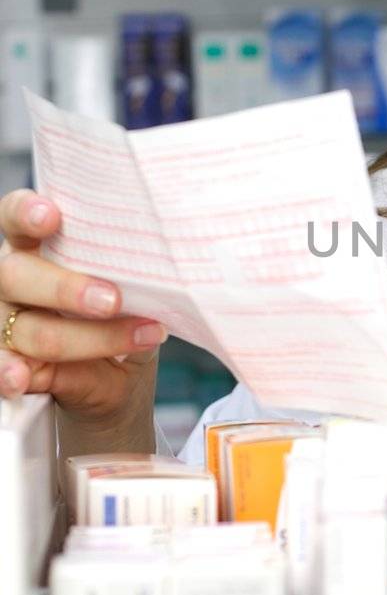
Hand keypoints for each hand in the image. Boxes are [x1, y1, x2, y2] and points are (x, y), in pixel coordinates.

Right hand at [0, 188, 167, 423]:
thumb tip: (162, 269)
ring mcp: (4, 321)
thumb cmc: (124, 320)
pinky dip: (9, 373)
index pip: (15, 218)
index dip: (26, 213)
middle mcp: (12, 280)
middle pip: (17, 275)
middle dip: (66, 288)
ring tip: (135, 341)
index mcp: (37, 247)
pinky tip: (20, 378)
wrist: (119, 382)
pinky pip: (1, 366)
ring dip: (85, 339)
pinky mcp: (5, 362)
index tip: (51, 216)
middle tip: (113, 302)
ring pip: (27, 328)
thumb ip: (130, 278)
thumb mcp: (135, 295)